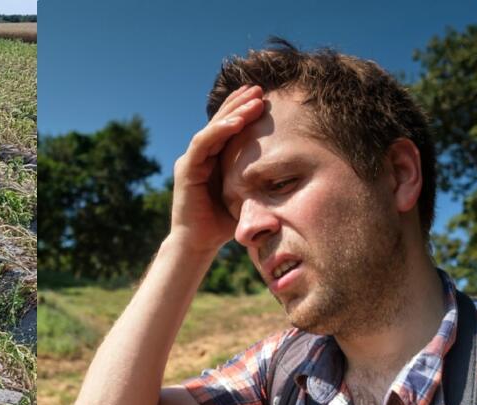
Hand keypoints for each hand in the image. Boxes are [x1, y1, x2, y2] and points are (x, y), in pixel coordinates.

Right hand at [169, 85, 264, 252]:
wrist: (199, 245)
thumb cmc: (223, 224)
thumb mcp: (247, 196)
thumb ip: (258, 181)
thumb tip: (290, 175)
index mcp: (213, 160)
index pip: (228, 128)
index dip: (243, 110)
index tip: (263, 97)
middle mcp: (200, 156)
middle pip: (220, 121)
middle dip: (239, 103)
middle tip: (260, 88)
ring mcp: (191, 161)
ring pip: (212, 128)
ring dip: (232, 111)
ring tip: (253, 99)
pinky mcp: (186, 170)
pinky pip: (203, 143)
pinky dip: (219, 130)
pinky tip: (236, 120)